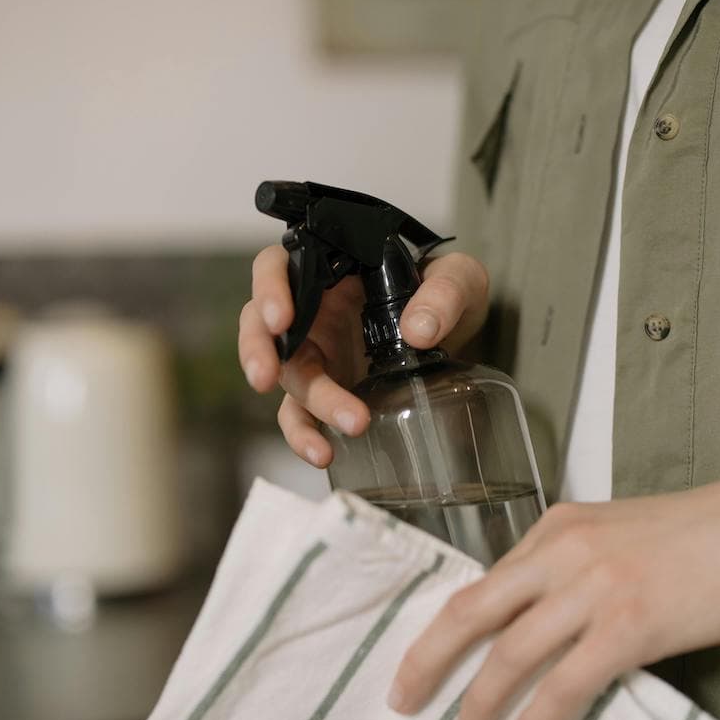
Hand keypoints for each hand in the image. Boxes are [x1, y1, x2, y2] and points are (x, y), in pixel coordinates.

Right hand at [238, 248, 488, 466]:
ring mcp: (317, 353)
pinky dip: (306, 435)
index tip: (281, 318)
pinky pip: (302, 415)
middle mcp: (313, 309)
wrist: (460, 333)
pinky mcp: (326, 390)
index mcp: (331, 269)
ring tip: (330, 434)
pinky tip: (324, 453)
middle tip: (267, 376)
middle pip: (263, 325)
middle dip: (259, 351)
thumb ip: (444, 294)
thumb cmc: (447, 292)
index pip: (279, 266)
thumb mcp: (458, 280)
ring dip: (303, 405)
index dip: (269, 289)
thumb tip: (419, 331)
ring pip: (286, 375)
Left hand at [388, 456, 719, 719]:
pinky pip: (567, 684)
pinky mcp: (631, 625)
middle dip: (428, 661)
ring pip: (512, 654)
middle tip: (402, 702)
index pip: (483, 583)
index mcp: (556, 526)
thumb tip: (535, 619)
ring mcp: (595, 587)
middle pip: (473, 612)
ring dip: (480, 702)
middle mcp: (563, 551)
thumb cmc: (700, 534)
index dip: (443, 629)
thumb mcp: (617, 533)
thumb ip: (571, 566)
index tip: (419, 662)